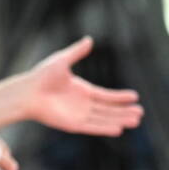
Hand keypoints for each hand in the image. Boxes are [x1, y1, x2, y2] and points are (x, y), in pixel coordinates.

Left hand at [23, 37, 143, 135]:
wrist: (28, 92)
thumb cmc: (42, 75)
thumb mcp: (62, 60)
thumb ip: (77, 52)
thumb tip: (89, 39)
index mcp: (82, 90)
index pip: (106, 95)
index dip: (120, 97)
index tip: (135, 97)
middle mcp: (83, 104)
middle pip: (108, 110)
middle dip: (124, 111)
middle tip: (141, 113)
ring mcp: (78, 115)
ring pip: (104, 119)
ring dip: (119, 120)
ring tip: (136, 121)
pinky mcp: (72, 125)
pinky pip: (93, 127)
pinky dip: (105, 128)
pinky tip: (119, 129)